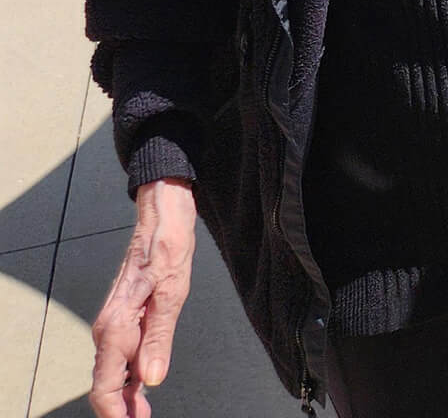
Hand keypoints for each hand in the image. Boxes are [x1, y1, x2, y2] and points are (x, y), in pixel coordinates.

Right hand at [90, 178, 195, 417]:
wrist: (163, 218)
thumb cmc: (168, 249)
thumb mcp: (172, 295)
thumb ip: (159, 339)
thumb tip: (151, 380)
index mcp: (116, 327)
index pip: (105, 386)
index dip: (116, 413)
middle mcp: (108, 328)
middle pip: (106, 383)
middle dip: (121, 408)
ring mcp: (113, 322)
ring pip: (113, 370)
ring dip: (125, 394)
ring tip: (142, 411)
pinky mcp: (123, 315)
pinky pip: (120, 353)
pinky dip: (129, 372)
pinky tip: (142, 381)